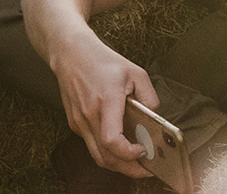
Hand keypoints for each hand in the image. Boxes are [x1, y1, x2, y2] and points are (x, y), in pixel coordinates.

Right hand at [53, 42, 156, 178]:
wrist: (71, 54)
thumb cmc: (102, 61)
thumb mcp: (135, 72)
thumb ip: (149, 96)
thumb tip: (154, 116)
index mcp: (106, 101)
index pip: (112, 140)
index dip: (128, 154)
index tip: (143, 151)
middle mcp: (89, 115)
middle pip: (105, 156)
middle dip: (127, 169)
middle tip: (145, 170)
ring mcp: (79, 121)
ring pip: (97, 155)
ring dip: (116, 165)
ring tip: (135, 164)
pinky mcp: (75, 123)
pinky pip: (91, 144)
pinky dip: (106, 152)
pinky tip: (120, 148)